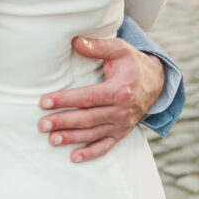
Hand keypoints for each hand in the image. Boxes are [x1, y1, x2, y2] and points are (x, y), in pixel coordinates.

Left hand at [38, 36, 164, 163]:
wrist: (156, 82)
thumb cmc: (132, 62)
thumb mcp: (119, 49)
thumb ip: (97, 46)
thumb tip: (74, 41)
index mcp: (119, 90)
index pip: (87, 97)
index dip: (65, 100)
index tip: (44, 102)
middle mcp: (121, 111)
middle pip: (87, 118)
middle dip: (63, 122)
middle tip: (42, 125)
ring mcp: (121, 124)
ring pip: (93, 134)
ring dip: (72, 138)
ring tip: (51, 140)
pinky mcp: (122, 133)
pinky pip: (106, 146)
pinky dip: (91, 153)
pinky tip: (74, 157)